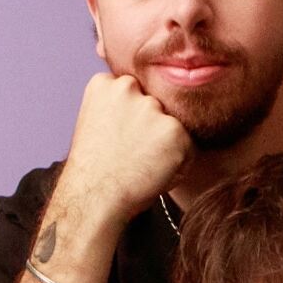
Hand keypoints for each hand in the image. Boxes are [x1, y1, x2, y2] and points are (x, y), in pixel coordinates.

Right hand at [60, 73, 190, 222]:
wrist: (94, 198)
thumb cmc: (94, 170)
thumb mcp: (96, 124)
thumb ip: (118, 107)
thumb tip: (144, 100)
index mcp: (104, 84)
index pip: (134, 91)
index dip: (131, 118)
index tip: (120, 137)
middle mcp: (128, 88)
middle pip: (155, 104)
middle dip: (151, 127)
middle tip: (133, 153)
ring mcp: (152, 107)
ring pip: (172, 123)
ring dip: (166, 143)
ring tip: (142, 164)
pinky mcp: (174, 129)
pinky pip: (188, 146)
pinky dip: (179, 162)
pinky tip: (154, 172)